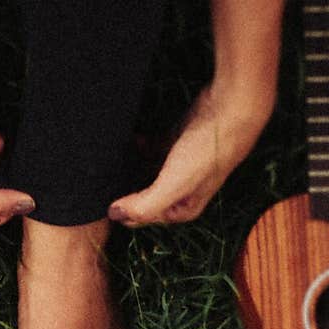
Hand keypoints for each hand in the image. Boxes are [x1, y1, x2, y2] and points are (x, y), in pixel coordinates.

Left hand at [108, 82, 273, 225]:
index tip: (99, 199)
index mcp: (181, 208)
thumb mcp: (174, 185)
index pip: (141, 217)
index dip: (121, 211)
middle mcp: (180, 190)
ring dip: (127, 167)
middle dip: (122, 189)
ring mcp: (177, 166)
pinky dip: (137, 146)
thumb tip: (113, 215)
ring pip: (143, 172)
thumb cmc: (206, 151)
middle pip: (141, 195)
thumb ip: (144, 205)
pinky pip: (149, 149)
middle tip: (98, 179)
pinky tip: (126, 140)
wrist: (230, 110)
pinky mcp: (175, 142)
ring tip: (107, 161)